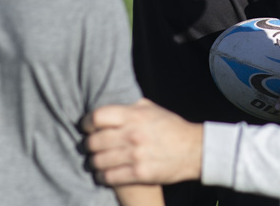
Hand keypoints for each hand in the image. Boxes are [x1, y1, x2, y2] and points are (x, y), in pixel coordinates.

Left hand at [84, 99, 202, 185]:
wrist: (194, 150)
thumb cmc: (171, 127)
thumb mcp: (152, 109)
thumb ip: (130, 106)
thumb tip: (110, 103)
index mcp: (134, 115)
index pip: (97, 117)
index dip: (86, 123)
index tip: (86, 127)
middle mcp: (133, 134)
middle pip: (94, 141)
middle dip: (87, 145)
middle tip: (88, 147)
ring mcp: (135, 155)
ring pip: (98, 161)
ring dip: (93, 162)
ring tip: (94, 161)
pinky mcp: (139, 174)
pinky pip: (109, 177)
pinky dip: (102, 177)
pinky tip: (102, 175)